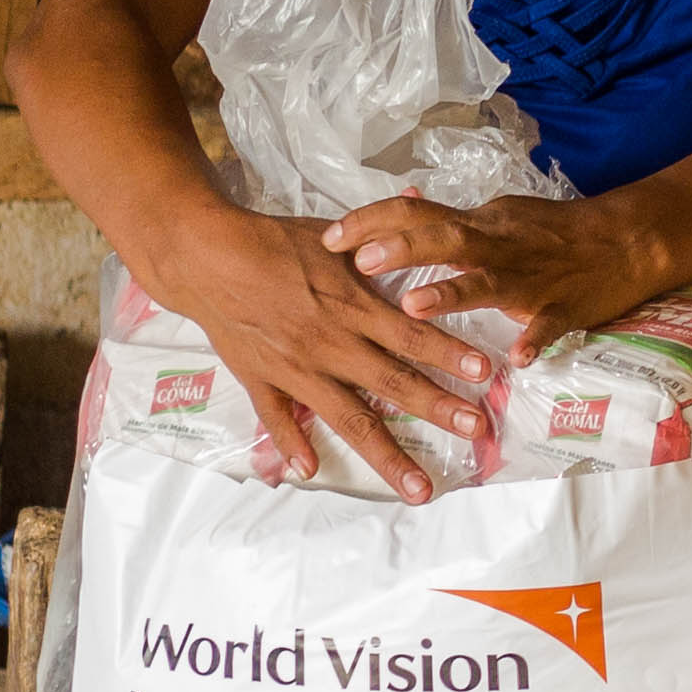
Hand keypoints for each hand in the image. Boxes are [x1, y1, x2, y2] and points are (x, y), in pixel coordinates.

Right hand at [165, 204, 500, 504]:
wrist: (207, 255)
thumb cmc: (275, 241)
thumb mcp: (334, 234)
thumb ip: (381, 233)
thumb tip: (421, 200)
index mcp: (351, 306)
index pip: (412, 335)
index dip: (450, 354)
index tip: (485, 373)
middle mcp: (330, 343)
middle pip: (392, 383)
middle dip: (438, 408)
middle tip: (475, 431)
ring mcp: (296, 368)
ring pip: (349, 419)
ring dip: (387, 456)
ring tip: (419, 490)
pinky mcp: (262, 380)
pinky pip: (279, 420)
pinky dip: (293, 445)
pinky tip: (311, 471)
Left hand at [328, 188, 660, 352]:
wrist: (627, 240)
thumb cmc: (556, 231)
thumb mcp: (498, 215)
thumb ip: (449, 216)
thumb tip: (400, 200)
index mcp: (479, 225)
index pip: (416, 213)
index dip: (371, 223)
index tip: (328, 237)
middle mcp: (498, 247)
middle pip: (443, 239)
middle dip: (399, 249)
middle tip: (358, 262)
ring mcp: (530, 278)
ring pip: (486, 283)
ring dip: (449, 293)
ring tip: (413, 306)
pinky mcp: (563, 308)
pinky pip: (546, 326)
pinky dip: (532, 339)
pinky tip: (515, 358)